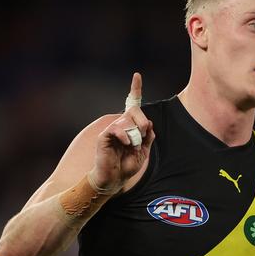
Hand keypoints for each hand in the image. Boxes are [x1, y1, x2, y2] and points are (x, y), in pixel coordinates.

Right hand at [89, 72, 155, 193]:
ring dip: (135, 134)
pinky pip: (116, 128)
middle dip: (142, 121)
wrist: (114, 179)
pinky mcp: (105, 136)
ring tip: (133, 145)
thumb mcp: (144, 151)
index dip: (135, 89)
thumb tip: (149, 123)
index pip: (132, 104)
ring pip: (127, 121)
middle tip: (144, 132)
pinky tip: (126, 143)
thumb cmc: (126, 165)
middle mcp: (121, 125)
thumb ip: (148, 137)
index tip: (137, 76)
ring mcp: (112, 130)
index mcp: (130, 127)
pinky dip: (124, 135)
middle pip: (134, 111)